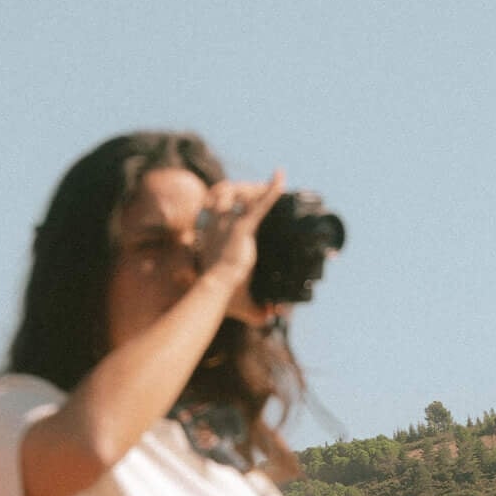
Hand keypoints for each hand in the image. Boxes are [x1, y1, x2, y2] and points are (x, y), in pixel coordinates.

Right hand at [202, 172, 285, 323]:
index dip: (226, 206)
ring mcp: (230, 225)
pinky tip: (281, 178)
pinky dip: (271, 191)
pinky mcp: (244, 228)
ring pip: (241, 194)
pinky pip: (260, 205)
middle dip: (241, 191)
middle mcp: (219, 226)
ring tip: (271, 184)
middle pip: (226, 196)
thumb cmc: (223, 297)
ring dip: (254, 187)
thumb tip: (270, 318)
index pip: (218, 213)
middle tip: (258, 192)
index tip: (239, 207)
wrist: (216, 291)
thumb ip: (257, 310)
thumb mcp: (242, 303)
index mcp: (214, 238)